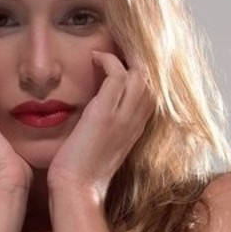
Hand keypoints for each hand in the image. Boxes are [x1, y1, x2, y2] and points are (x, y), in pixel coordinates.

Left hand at [46, 50, 154, 202]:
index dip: (143, 69)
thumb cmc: (82, 172)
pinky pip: (118, 75)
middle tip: (120, 40)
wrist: (76, 191)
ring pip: (142, 73)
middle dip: (139, 55)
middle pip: (154, 77)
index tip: (126, 54)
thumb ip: (105, 123)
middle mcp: (136, 121)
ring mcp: (124, 118)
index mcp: (136, 128)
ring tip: (109, 45)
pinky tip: (94, 58)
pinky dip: (108, 60)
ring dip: (125, 54)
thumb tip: (94, 106)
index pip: (153, 89)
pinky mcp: (106, 115)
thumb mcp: (101, 144)